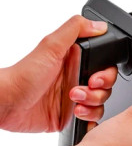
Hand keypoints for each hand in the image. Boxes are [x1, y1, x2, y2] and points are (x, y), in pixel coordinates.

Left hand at [0, 16, 117, 132]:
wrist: (6, 104)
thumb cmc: (22, 76)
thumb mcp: (50, 46)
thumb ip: (75, 29)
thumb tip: (99, 24)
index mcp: (75, 61)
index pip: (106, 66)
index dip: (106, 74)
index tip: (95, 78)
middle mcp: (76, 78)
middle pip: (106, 87)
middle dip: (98, 92)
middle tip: (78, 92)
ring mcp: (73, 98)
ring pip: (100, 104)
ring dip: (92, 106)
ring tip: (74, 104)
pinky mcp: (69, 115)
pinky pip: (91, 119)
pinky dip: (90, 120)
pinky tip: (78, 116)